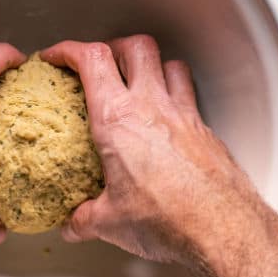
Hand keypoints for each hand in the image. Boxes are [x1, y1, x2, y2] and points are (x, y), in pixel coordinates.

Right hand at [40, 36, 265, 269]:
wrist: (222, 229)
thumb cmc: (168, 220)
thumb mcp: (111, 223)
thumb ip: (85, 218)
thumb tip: (73, 223)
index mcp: (118, 120)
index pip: (92, 61)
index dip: (68, 50)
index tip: (56, 58)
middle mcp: (153, 107)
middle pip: (136, 47)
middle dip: (114, 47)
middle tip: (101, 64)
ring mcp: (184, 115)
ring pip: (170, 64)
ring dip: (152, 66)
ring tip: (139, 80)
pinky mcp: (206, 131)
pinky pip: (190, 97)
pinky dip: (176, 95)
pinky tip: (168, 118)